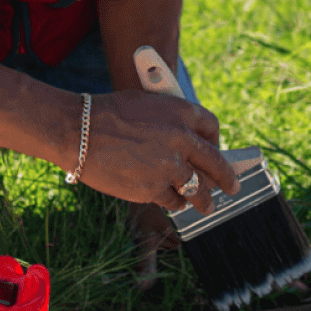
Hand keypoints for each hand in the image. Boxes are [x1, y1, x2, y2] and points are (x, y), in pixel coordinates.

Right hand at [72, 90, 240, 214]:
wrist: (79, 131)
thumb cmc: (107, 113)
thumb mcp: (146, 104)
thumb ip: (170, 121)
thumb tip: (188, 142)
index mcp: (181, 112)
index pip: (212, 130)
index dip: (216, 143)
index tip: (217, 153)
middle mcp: (181, 140)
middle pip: (215, 164)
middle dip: (226, 179)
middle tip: (231, 187)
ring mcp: (169, 167)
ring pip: (197, 190)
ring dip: (203, 199)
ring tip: (206, 206)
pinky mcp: (153, 188)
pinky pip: (173, 200)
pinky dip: (174, 201)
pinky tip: (173, 202)